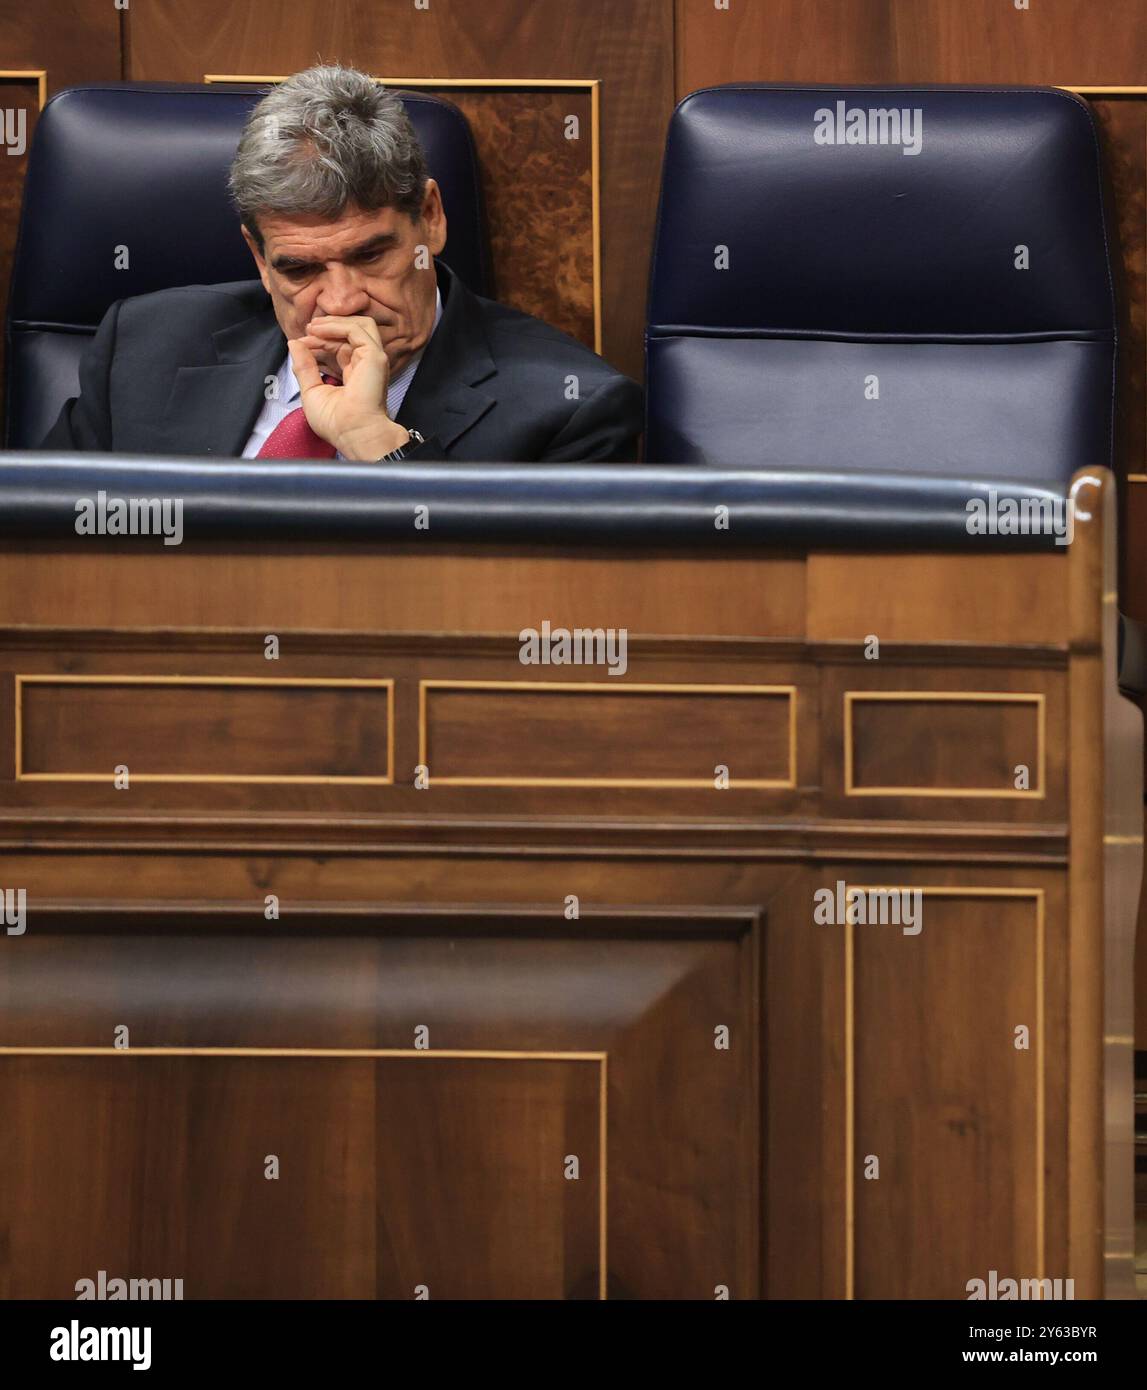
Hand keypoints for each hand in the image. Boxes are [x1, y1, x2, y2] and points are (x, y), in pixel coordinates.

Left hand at [289, 314, 410, 459]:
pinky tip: (319, 331)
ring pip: (357, 325)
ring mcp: (372, 359)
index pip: (339, 347)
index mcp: (354, 374)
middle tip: (306, 331)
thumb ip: (304, 367)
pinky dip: (336, 326)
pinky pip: (356, 329)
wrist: (352, 433)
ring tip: (313, 327)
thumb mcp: (312, 391)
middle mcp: (365, 365)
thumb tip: (294, 343)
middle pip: (348, 334)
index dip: (320, 341)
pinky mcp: (374, 356)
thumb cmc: (336, 423)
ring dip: (333, 323)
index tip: (302, 343)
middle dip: (325, 330)